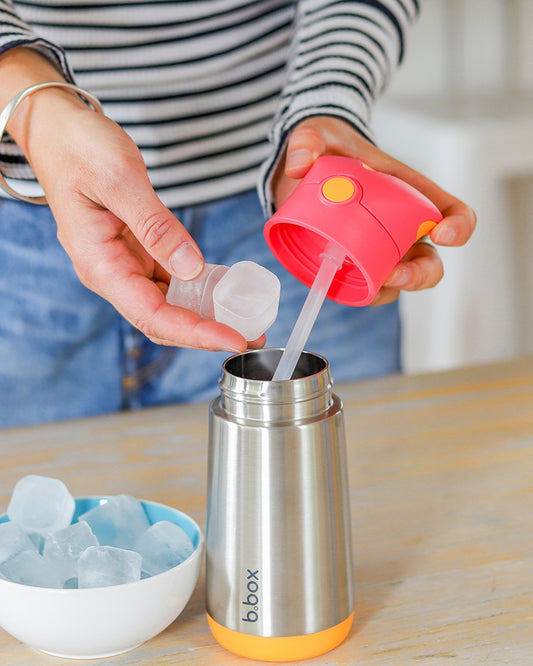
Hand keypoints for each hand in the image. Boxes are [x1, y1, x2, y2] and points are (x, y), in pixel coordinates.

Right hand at [3, 50, 256, 351]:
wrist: (59, 131)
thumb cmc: (78, 149)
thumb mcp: (120, 180)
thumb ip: (156, 227)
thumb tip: (191, 267)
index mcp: (100, 264)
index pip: (152, 315)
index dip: (195, 332)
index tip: (233, 339)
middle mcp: (112, 273)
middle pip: (163, 320)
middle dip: (207, 333)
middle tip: (252, 336)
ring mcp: (125, 265)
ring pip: (169, 305)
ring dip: (206, 316)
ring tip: (247, 320)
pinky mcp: (138, 253)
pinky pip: (171, 282)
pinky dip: (199, 290)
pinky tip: (226, 291)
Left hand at [272, 116, 475, 304]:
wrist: (303, 170)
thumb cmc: (326, 149)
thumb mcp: (315, 134)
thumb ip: (306, 141)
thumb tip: (299, 164)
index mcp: (409, 193)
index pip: (450, 211)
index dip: (459, 225)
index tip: (442, 233)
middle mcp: (402, 228)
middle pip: (429, 262)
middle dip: (420, 274)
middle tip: (394, 273)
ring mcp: (380, 250)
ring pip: (401, 281)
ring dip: (390, 289)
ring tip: (370, 285)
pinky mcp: (355, 265)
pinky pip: (367, 289)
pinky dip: (362, 293)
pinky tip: (341, 285)